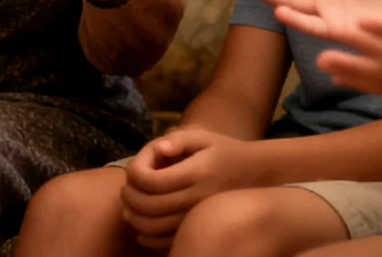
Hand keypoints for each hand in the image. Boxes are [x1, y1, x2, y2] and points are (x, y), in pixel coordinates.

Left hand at [119, 129, 259, 248]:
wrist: (256, 176)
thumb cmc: (224, 152)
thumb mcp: (203, 137)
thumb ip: (178, 139)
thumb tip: (157, 148)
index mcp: (196, 173)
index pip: (151, 180)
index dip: (134, 173)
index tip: (135, 166)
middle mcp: (196, 198)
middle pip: (148, 205)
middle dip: (128, 195)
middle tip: (125, 187)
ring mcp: (197, 219)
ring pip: (153, 227)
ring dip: (133, 217)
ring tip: (129, 205)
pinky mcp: (197, 231)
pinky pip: (164, 242)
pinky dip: (146, 237)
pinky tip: (142, 225)